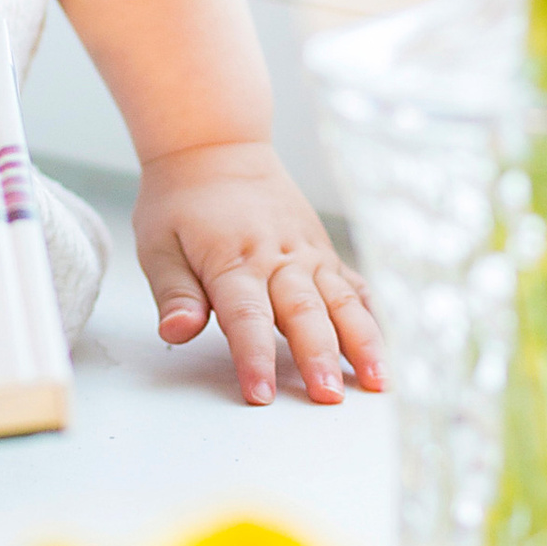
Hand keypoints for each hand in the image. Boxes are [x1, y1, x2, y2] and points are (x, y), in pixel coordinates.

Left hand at [134, 140, 382, 405]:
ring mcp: (307, 254)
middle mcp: (278, 258)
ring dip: (361, 342)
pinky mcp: (324, 252)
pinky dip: (373, 316)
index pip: (244, 316)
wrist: (216, 148)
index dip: (253, 357)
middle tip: (328, 397)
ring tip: (378, 380)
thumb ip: (175, 293)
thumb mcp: (158, 244)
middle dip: (316, 358)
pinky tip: (388, 347)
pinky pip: (354, 286)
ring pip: (341, 301)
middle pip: (302, 313)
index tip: (260, 394)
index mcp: (232, 259)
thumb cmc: (182, 200)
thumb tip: (176, 331)